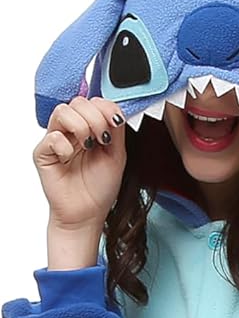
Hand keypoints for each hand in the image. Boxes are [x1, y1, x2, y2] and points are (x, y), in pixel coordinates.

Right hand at [33, 95, 127, 234]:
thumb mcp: (117, 156)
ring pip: (63, 111)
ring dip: (80, 126)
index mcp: (89, 128)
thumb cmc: (99, 189)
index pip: (93, 102)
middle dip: (95, 117)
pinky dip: (64, 146)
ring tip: (87, 146)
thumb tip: (114, 110)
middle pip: (78, 102)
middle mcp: (71, 131)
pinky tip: (69, 159)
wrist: (86, 215)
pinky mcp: (43, 153)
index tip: (115, 123)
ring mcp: (56, 140)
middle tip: (102, 140)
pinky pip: (51, 136)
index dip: (105, 107)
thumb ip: (116, 131)